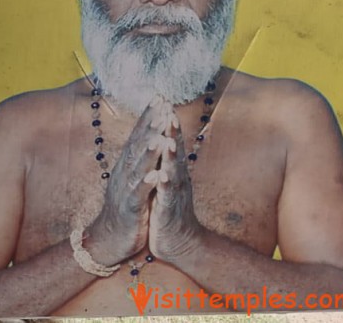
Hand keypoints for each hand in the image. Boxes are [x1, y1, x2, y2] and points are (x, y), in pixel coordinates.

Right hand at [87, 96, 175, 264]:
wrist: (110, 238)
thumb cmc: (126, 204)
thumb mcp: (133, 175)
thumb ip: (140, 153)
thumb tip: (150, 131)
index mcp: (129, 162)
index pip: (139, 133)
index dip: (149, 115)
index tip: (160, 96)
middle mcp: (125, 171)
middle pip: (139, 144)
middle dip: (151, 125)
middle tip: (162, 107)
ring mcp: (126, 189)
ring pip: (138, 167)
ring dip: (149, 151)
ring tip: (160, 136)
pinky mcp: (130, 209)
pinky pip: (137, 195)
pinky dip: (146, 184)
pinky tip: (155, 176)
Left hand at [148, 105, 204, 263]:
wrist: (179, 242)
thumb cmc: (169, 207)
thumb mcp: (166, 179)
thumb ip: (165, 159)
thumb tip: (162, 135)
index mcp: (172, 169)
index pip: (170, 140)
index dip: (167, 121)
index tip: (163, 100)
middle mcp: (176, 177)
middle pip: (174, 150)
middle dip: (171, 131)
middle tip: (169, 110)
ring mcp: (174, 194)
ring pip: (173, 171)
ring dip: (171, 155)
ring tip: (168, 139)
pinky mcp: (168, 211)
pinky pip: (167, 197)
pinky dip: (165, 185)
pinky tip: (162, 175)